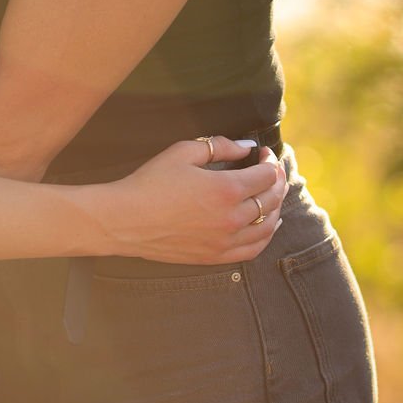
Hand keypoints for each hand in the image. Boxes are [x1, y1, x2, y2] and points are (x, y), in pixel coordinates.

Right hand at [98, 137, 286, 263]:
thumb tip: (246, 146)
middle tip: (271, 170)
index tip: (264, 153)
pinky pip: (253, 249)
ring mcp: (225, 241)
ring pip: (268, 226)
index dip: (270, 161)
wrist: (125, 220)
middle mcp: (231, 218)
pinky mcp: (215, 257)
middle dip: (276, 181)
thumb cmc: (150, 182)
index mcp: (226, 189)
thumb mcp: (182, 152)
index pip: (265, 175)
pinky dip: (267, 235)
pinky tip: (268, 225)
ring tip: (273, 195)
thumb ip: (219, 146)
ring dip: (276, 207)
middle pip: (271, 199)